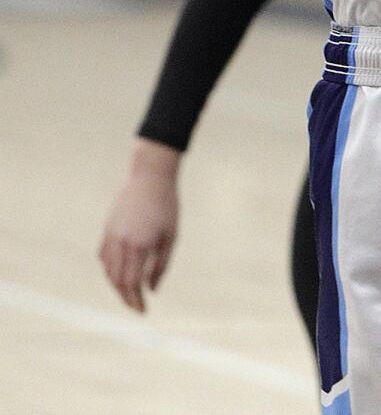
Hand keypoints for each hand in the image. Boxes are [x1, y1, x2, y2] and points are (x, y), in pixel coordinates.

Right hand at [98, 140, 180, 312]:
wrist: (150, 175)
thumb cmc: (166, 205)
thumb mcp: (171, 236)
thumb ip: (161, 265)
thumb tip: (152, 290)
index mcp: (138, 244)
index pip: (131, 283)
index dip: (135, 301)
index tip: (143, 311)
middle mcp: (121, 242)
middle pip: (116, 281)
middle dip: (125, 297)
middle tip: (136, 306)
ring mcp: (111, 234)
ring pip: (107, 270)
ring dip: (116, 284)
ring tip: (130, 292)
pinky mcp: (107, 227)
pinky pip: (103, 255)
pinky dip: (110, 268)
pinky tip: (120, 272)